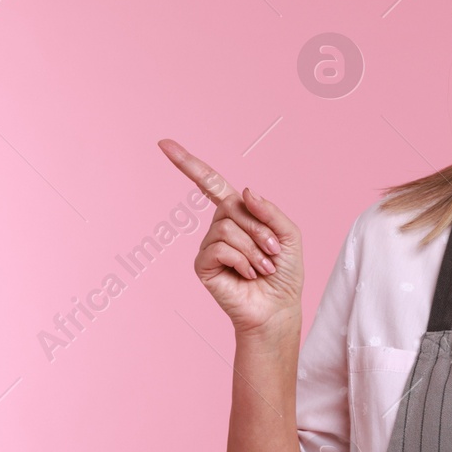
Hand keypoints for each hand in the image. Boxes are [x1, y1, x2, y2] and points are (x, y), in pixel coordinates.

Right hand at [157, 138, 302, 337]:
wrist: (278, 308)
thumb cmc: (284, 272)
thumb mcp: (288, 234)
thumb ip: (269, 210)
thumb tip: (244, 190)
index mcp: (238, 214)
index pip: (210, 183)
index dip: (188, 164)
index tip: (164, 144)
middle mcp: (220, 226)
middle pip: (231, 207)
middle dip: (260, 230)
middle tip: (273, 252)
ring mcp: (209, 245)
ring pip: (227, 228)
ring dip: (253, 249)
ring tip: (262, 267)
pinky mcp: (202, 265)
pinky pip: (219, 247)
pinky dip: (241, 260)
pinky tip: (248, 275)